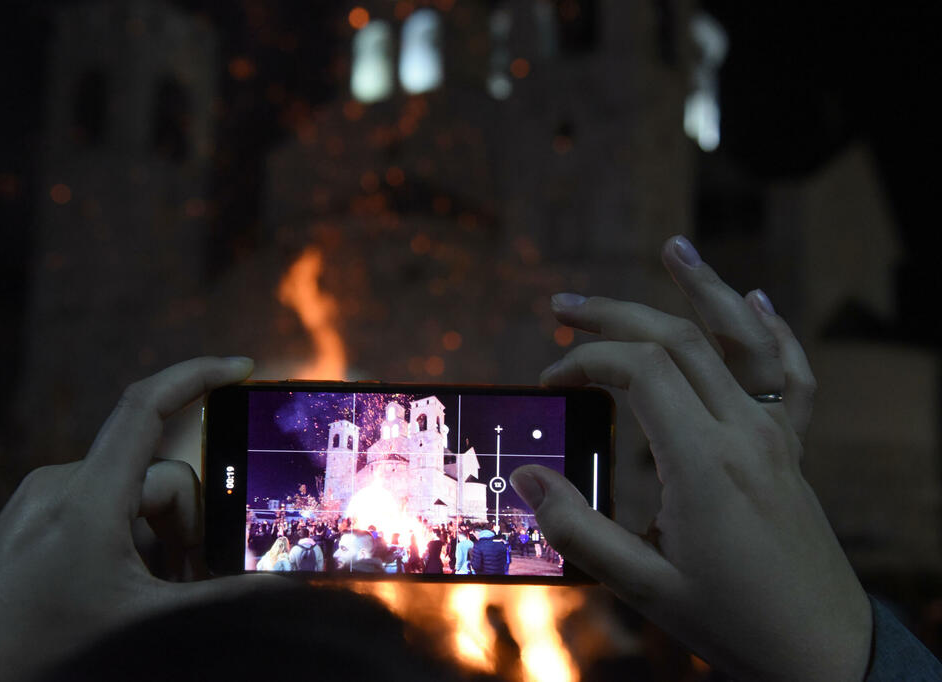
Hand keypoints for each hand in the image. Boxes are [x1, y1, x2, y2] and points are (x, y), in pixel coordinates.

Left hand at [0, 357, 279, 681]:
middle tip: (191, 580)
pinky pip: (103, 502)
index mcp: (87, 496)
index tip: (243, 367)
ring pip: (133, 491)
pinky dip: (131, 533)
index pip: (146, 405)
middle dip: (187, 524)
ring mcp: (42, 496)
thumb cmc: (42, 649)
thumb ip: (221, 595)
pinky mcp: (33, 512)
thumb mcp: (145, 617)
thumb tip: (288, 584)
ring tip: (158, 588)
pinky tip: (128, 578)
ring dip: (160, 534)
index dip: (198, 375)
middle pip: (158, 476)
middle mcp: (61, 482)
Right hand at [511, 236, 871, 681]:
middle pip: (679, 339)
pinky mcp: (790, 450)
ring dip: (704, 290)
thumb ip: (578, 530)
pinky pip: (791, 375)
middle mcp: (745, 433)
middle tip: (563, 307)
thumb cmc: (732, 621)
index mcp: (704, 462)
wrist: (823, 652)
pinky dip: (774, 331)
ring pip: (743, 339)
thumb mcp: (643, 586)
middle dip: (615, 313)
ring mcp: (775, 437)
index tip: (550, 381)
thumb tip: (526, 478)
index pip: (640, 370)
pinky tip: (757, 300)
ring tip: (673, 248)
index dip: (586, 362)